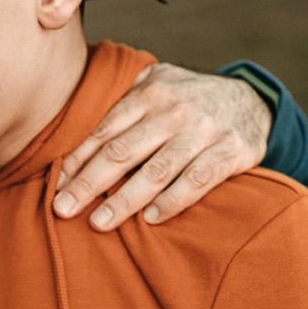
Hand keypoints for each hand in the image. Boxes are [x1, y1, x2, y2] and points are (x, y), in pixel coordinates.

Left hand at [53, 62, 272, 230]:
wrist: (252, 99)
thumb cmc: (189, 99)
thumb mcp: (157, 85)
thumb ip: (123, 101)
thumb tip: (74, 129)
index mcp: (149, 94)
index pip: (104, 131)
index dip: (77, 161)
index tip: (55, 186)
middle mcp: (174, 111)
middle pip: (123, 152)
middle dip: (88, 183)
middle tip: (62, 209)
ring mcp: (203, 131)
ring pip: (157, 170)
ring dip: (125, 199)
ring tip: (99, 223)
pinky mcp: (231, 151)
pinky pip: (198, 180)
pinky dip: (174, 200)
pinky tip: (152, 219)